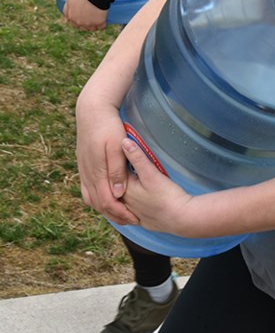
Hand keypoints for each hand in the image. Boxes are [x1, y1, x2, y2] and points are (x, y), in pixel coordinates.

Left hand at [63, 0, 107, 30]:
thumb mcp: (69, 0)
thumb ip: (67, 10)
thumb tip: (66, 19)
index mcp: (71, 17)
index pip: (74, 23)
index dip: (79, 20)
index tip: (83, 16)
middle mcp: (79, 22)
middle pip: (83, 28)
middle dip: (86, 24)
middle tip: (91, 16)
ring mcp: (89, 23)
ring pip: (92, 28)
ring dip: (94, 25)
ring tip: (97, 17)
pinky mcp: (99, 23)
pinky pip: (102, 27)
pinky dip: (103, 24)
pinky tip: (103, 18)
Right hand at [75, 92, 139, 224]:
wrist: (91, 111)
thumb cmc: (108, 127)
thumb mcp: (117, 148)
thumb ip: (117, 171)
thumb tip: (117, 193)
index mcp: (96, 171)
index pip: (106, 201)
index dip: (120, 213)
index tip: (134, 219)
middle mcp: (87, 173)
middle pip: (97, 203)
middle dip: (113, 214)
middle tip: (130, 221)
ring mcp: (83, 169)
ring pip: (90, 197)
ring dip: (104, 208)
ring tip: (119, 214)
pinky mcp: (83, 165)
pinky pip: (86, 188)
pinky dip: (96, 198)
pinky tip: (106, 198)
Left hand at [120, 138, 196, 235]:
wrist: (182, 218)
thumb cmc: (167, 195)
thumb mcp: (152, 174)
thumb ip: (137, 158)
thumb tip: (124, 141)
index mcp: (124, 190)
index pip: (114, 174)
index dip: (116, 163)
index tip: (115, 152)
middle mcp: (125, 204)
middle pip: (116, 189)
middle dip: (117, 178)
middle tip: (120, 166)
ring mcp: (133, 215)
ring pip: (121, 203)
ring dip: (120, 194)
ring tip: (124, 185)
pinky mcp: (143, 222)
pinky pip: (130, 214)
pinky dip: (128, 208)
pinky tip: (132, 205)